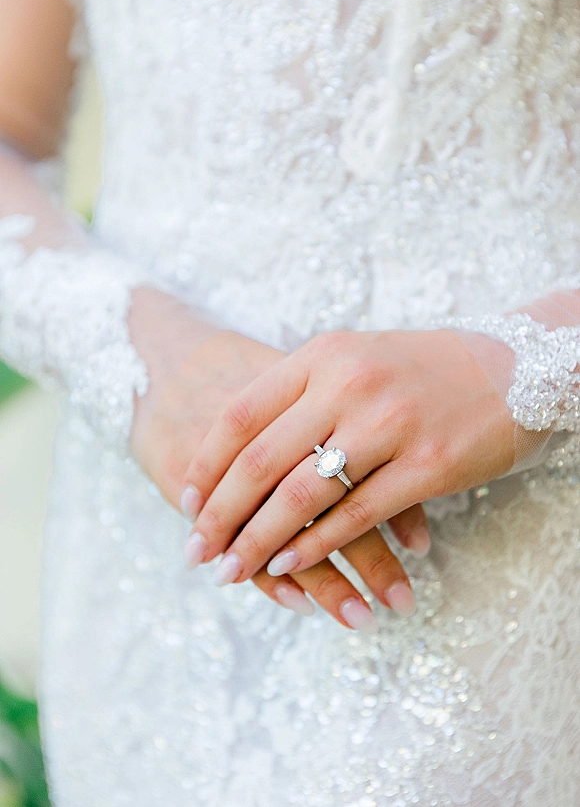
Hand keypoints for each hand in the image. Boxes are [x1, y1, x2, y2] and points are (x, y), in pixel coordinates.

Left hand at [183, 327, 513, 583]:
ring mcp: (389, 424)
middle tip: (196, 551)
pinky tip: (289, 568)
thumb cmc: (426, 367)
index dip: (206, 464)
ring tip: (230, 570)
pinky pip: (356, 515)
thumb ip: (304, 393)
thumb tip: (244, 447)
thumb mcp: (357, 358)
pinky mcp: (427, 465)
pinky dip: (316, 548)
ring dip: (259, 541)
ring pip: (302, 495)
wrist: (517, 363)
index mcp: (323, 355)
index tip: (186, 502)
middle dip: (220, 514)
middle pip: (261, 460)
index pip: (241, 414)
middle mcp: (349, 384)